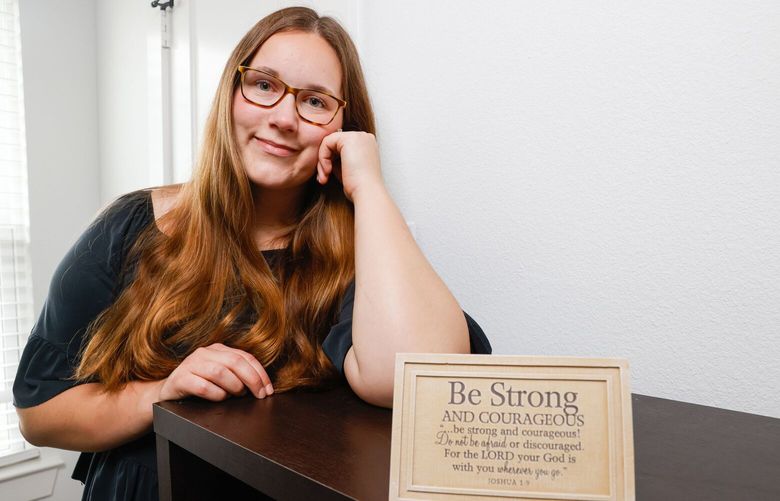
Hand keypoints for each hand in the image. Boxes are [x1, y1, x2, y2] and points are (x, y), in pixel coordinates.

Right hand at [158, 343, 272, 401]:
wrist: (167, 392)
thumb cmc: (198, 384)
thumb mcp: (219, 375)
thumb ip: (237, 374)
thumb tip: (261, 386)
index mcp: (217, 349)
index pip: (245, 357)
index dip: (260, 373)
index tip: (268, 389)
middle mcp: (204, 353)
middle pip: (235, 362)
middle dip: (252, 380)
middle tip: (259, 395)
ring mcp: (191, 365)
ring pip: (220, 372)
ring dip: (234, 387)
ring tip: (236, 396)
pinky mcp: (180, 379)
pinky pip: (203, 387)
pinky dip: (217, 395)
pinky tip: (220, 398)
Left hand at [316, 131, 383, 200]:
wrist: (367, 191)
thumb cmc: (358, 186)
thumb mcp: (347, 169)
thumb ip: (338, 159)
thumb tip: (324, 156)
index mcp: (367, 144)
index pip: (341, 146)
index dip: (331, 160)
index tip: (327, 176)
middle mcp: (364, 137)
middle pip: (334, 143)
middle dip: (325, 160)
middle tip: (324, 177)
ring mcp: (358, 136)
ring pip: (329, 142)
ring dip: (322, 161)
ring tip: (324, 177)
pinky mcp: (349, 138)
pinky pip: (326, 142)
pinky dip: (323, 157)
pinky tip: (328, 171)